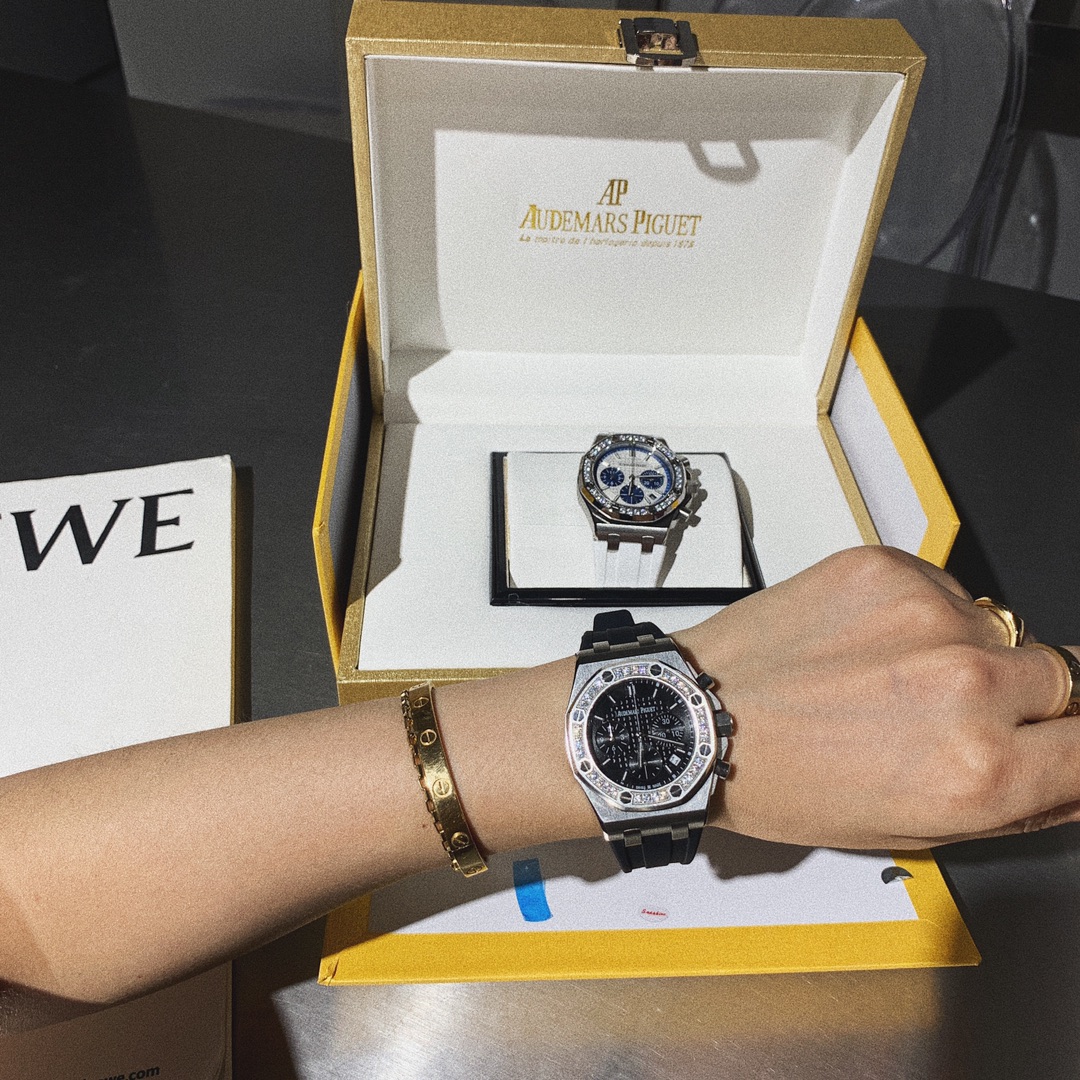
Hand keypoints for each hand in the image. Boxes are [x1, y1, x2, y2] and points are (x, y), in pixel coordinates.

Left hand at [675, 546, 1078, 848]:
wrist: (698, 716)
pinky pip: (946, 588)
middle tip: (959, 710)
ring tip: (895, 675)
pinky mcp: (886, 568)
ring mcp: (926, 616)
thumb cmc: (781, 781)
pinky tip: (868, 642)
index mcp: (979, 770)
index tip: (1060, 741)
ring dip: (970, 652)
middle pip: (1066, 675)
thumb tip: (1071, 777)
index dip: (1076, 747)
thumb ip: (1010, 804)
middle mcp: (965, 686)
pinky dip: (922, 613)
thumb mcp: (907, 828)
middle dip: (1029, 698)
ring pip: (1004, 629)